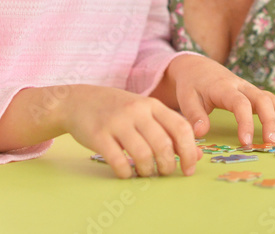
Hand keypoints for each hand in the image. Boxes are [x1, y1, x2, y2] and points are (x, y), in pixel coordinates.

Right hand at [62, 85, 200, 178]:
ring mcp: (117, 122)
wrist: (78, 101)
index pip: (181, 128)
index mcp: (153, 105)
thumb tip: (196, 156)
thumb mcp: (146, 113)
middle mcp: (137, 111)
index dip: (189, 152)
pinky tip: (127, 173)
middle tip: (164, 173)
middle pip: (163, 144)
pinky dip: (126, 172)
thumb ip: (170, 131)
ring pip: (143, 154)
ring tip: (146, 173)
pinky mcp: (98, 135)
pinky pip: (118, 161)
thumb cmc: (118, 110)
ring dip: (148, 171)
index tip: (189, 169)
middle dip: (168, 165)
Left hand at [162, 54, 274, 146]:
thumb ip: (194, 115)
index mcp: (224, 88)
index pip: (240, 104)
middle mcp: (242, 86)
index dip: (245, 123)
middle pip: (263, 100)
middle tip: (272, 143)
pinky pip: (274, 101)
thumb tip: (200, 133)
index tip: (246, 143)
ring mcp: (251, 89)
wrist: (199, 68)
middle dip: (271, 121)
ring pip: (272, 99)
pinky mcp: (255, 93)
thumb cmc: (192, 85)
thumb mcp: (186, 98)